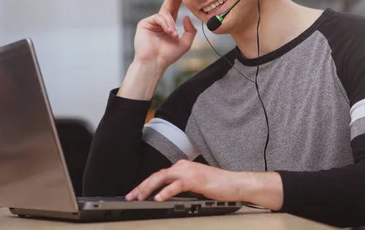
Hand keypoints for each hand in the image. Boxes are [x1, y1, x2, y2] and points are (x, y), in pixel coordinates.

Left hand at [125, 160, 244, 202]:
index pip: (159, 174)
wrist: (234, 183)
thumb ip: (180, 185)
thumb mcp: (194, 184)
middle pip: (157, 175)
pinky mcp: (195, 179)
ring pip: (163, 177)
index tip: (136, 193)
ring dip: (149, 188)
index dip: (145, 184)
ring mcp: (188, 171)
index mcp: (182, 166)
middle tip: (131, 196)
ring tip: (139, 197)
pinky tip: (158, 198)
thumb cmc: (217, 185)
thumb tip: (165, 195)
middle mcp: (183, 166)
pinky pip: (176, 185)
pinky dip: (165, 191)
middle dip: (142, 186)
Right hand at [133, 0, 196, 67]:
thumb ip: (190, 30)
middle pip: (168, 3)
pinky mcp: (144, 23)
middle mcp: (160, 21)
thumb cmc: (168, 55)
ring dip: (171, 24)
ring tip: (173, 35)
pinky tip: (169, 32)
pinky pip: (158, 18)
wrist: (155, 63)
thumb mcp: (185, 43)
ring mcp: (151, 21)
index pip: (175, 7)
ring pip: (165, 14)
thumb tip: (187, 16)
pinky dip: (166, 24)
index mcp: (169, 25)